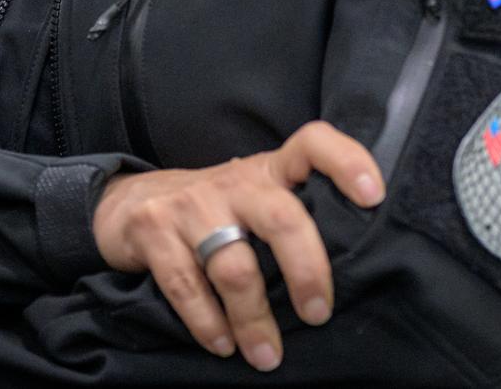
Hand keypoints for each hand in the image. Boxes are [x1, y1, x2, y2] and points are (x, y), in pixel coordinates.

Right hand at [91, 120, 383, 371]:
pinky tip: (222, 344)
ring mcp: (190, 204)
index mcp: (267, 172)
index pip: (312, 144)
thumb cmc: (212, 212)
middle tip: (318, 314)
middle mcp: (233, 183)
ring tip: (267, 355)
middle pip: (281, 217)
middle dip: (307, 272)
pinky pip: (187, 286)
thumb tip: (356, 275)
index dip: (346, 161)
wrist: (126, 205)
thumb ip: (291, 218)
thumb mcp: (252, 199)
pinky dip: (208, 323)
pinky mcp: (153, 230)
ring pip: (234, 267)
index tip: (374, 197)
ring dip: (254, 320)